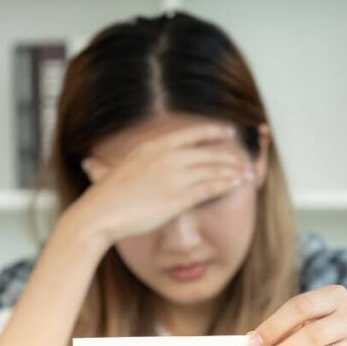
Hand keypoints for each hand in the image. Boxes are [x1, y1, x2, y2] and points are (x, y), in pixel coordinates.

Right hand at [73, 122, 253, 244]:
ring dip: (233, 171)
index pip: (192, 133)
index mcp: (154, 146)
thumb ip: (134, 160)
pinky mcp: (178, 198)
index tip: (229, 133)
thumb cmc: (107, 195)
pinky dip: (226, 185)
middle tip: (243, 161)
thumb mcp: (121, 166)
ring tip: (246, 174)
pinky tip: (236, 185)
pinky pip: (210, 188)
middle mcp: (167, 157)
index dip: (214, 132)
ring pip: (213, 170)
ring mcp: (173, 177)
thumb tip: (125, 158)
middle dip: (230, 157)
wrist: (100, 213)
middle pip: (208, 152)